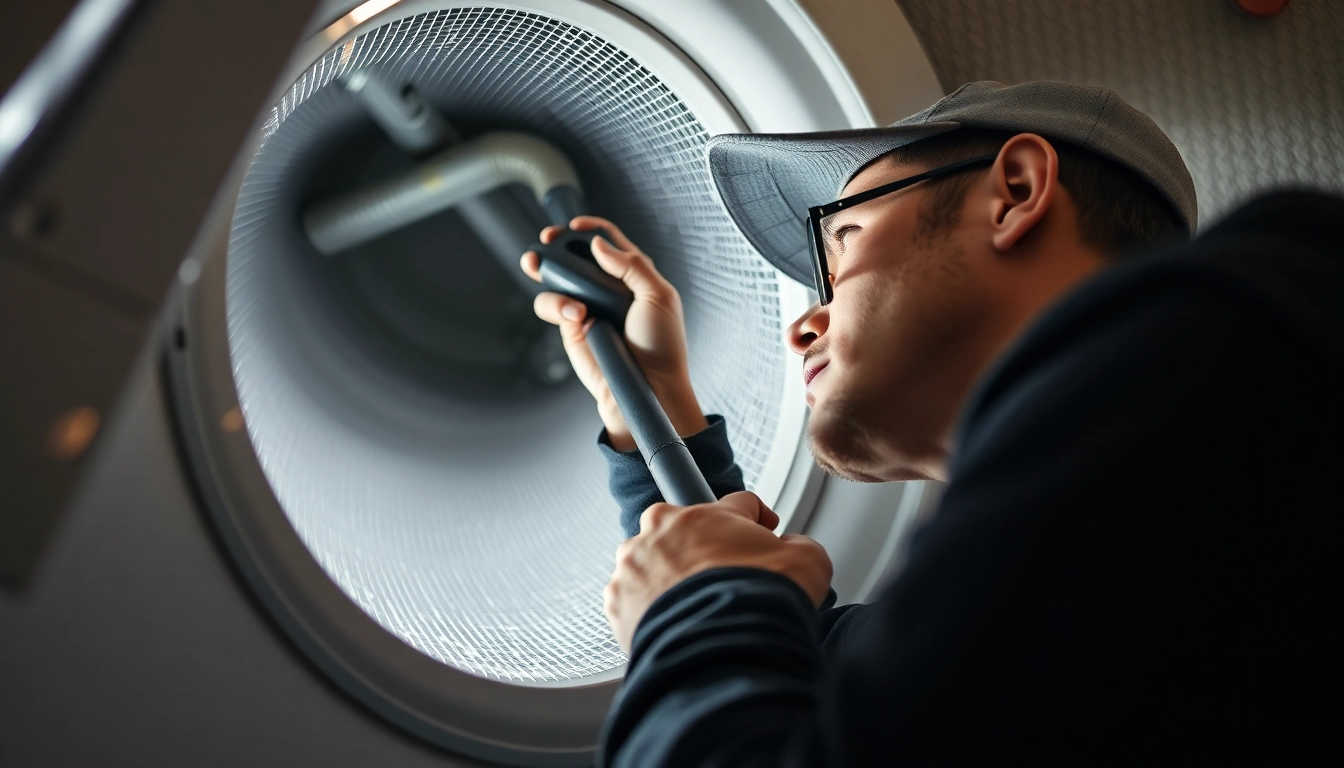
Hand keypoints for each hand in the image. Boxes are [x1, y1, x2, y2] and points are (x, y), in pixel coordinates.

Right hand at [521, 217, 705, 451]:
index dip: (591, 229)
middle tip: (548, 240)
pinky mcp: (570, 328)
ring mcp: (586, 307)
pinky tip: (575, 316)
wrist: (649, 387)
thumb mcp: (659, 297)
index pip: (609, 242)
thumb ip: (631, 265)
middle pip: (575, 256)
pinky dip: (556, 305)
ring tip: (543, 271)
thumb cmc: (662, 346)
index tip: (575, 226)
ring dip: (548, 271)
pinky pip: (550, 306)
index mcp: (633, 276)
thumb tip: (599, 245)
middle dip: (556, 244)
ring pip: (556, 279)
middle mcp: (607, 289)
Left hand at [604, 491, 832, 653]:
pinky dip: (653, 609)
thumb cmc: (757, 605)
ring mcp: (633, 567)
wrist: (722, 654)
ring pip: (654, 564)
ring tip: (700, 607)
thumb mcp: (808, 560)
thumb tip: (792, 547)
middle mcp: (661, 532)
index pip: (738, 503)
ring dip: (673, 579)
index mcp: (706, 515)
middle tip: (727, 576)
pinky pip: (636, 600)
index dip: (757, 518)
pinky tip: (680, 625)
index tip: (762, 529)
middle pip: (686, 531)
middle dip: (705, 548)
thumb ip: (799, 544)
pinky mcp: (617, 604)